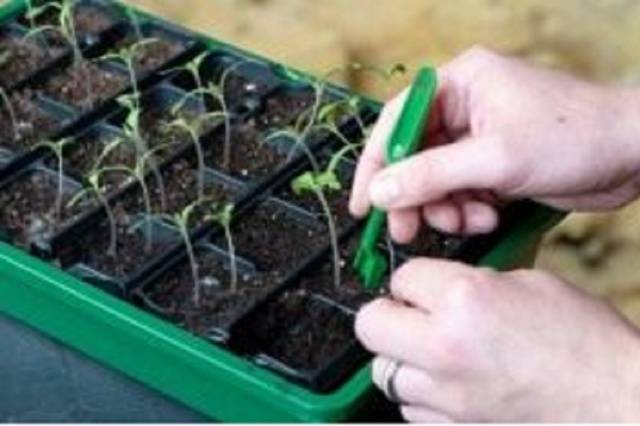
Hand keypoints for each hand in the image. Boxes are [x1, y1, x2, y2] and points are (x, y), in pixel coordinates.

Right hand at [350, 47, 639, 241]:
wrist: (634, 154)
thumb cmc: (574, 137)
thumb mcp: (494, 159)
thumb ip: (430, 176)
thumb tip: (379, 192)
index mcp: (460, 83)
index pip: (398, 121)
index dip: (376, 165)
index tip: (362, 205)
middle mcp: (464, 105)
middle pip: (414, 155)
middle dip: (414, 196)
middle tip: (408, 231)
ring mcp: (479, 135)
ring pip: (436, 179)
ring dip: (445, 207)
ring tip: (470, 220)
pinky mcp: (493, 161)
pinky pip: (461, 189)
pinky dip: (467, 208)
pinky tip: (489, 215)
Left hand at [355, 259, 639, 421]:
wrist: (616, 406)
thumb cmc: (587, 347)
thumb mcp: (531, 286)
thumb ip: (473, 282)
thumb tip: (440, 287)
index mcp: (465, 301)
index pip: (401, 276)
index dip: (414, 280)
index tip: (423, 287)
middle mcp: (445, 349)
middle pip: (370, 324)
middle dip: (387, 315)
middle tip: (411, 315)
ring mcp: (444, 396)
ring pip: (384, 370)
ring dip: (403, 358)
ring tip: (436, 353)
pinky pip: (410, 406)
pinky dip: (422, 393)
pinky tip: (451, 384)